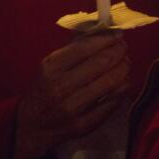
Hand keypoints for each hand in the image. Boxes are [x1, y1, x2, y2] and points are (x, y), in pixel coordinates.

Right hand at [14, 32, 129, 158]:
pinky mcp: (84, 125)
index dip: (106, 39)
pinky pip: (113, 102)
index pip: (85, 48)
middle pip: (103, 63)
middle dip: (119, 52)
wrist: (33, 126)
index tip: (117, 35)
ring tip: (124, 64)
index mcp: (51, 67)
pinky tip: (122, 82)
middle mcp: (61, 87)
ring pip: (111, 82)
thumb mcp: (50, 66)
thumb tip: (103, 33)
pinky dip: (122, 89)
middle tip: (123, 49)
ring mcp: (73, 108)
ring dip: (124, 69)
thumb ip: (74, 49)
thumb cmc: (44, 90)